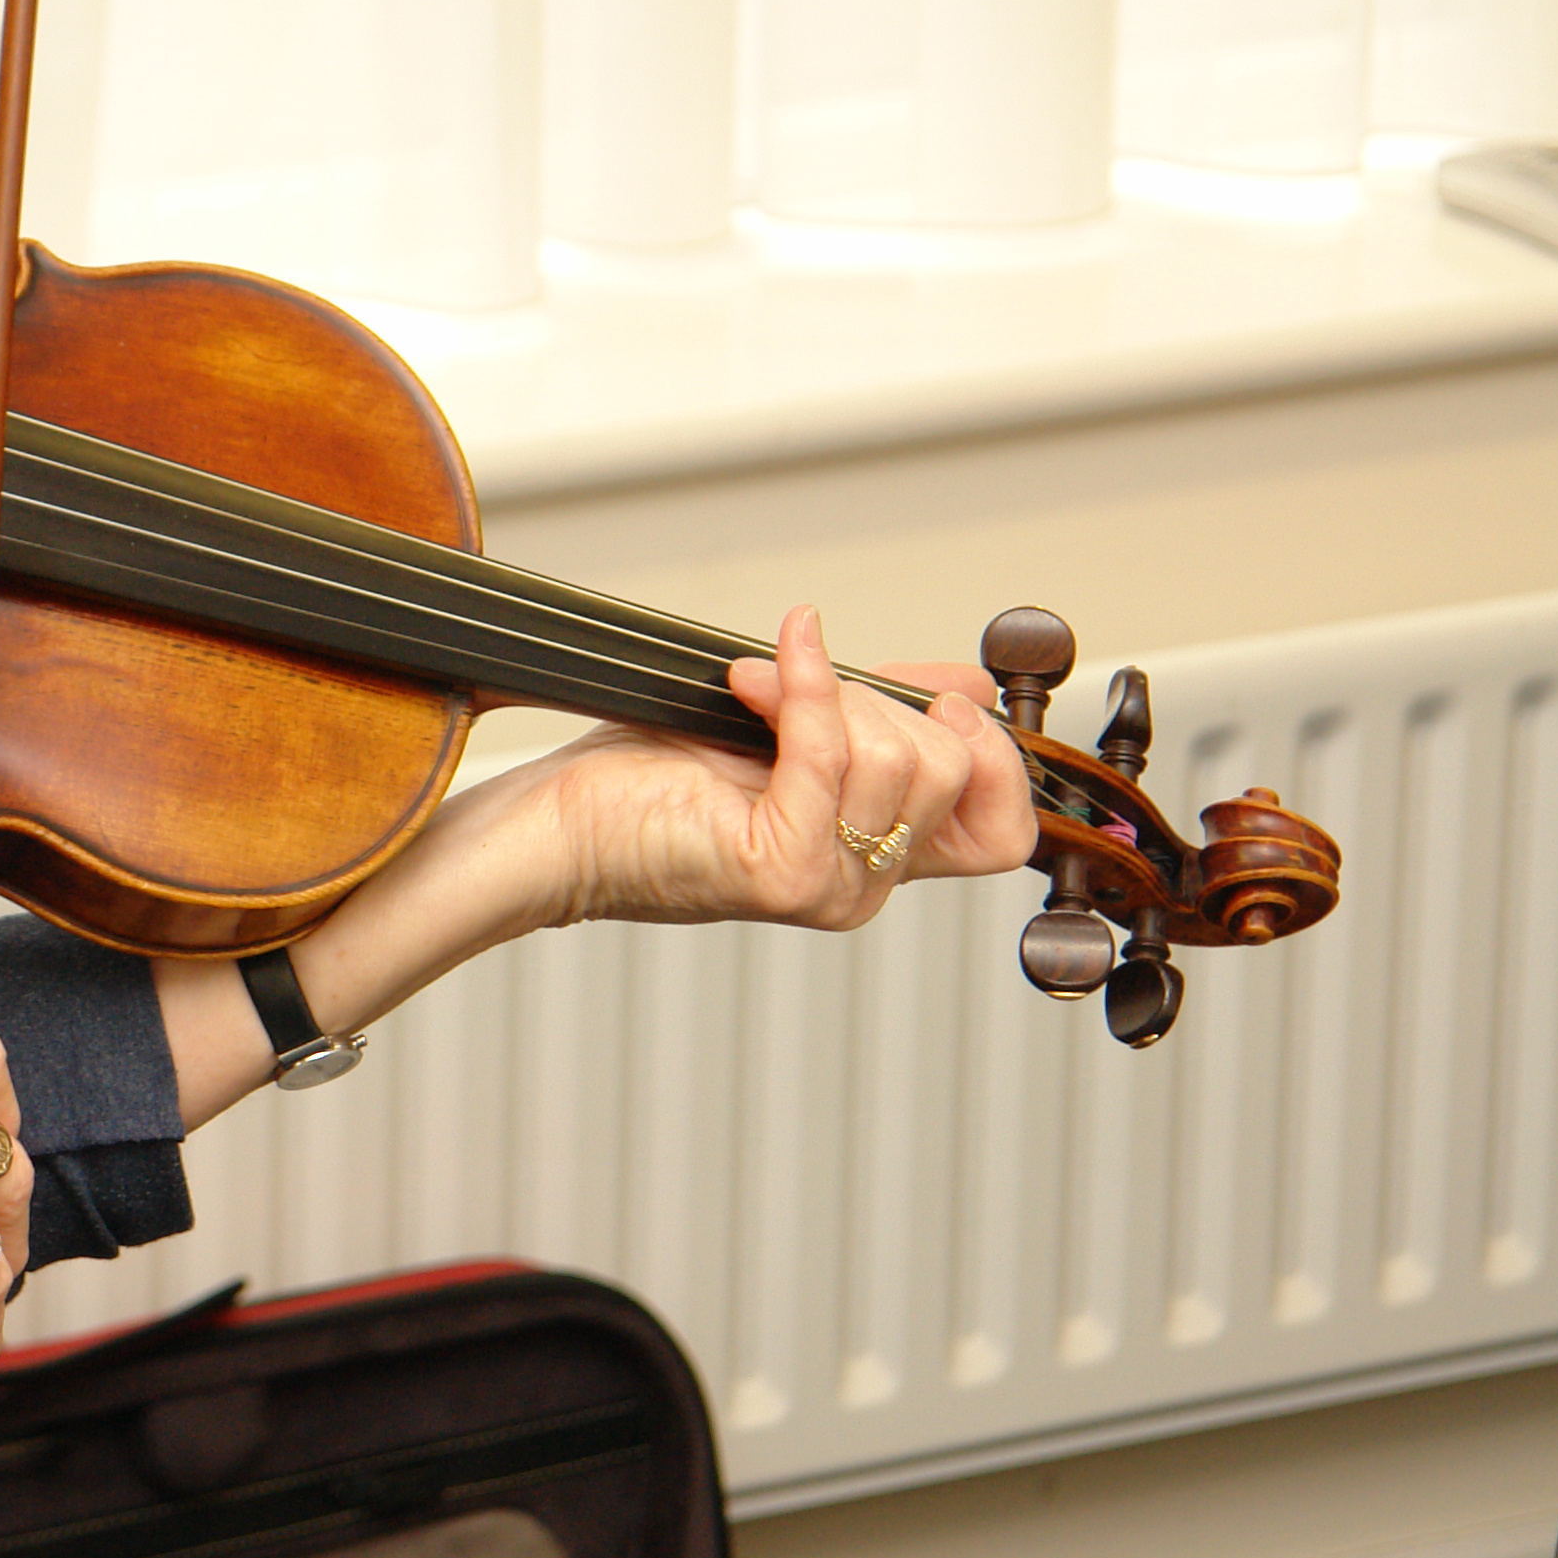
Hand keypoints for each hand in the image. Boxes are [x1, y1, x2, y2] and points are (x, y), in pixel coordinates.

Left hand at [528, 603, 1036, 930]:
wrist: (554, 829)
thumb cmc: (645, 783)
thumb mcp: (786, 733)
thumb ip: (875, 713)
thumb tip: (967, 689)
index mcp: (875, 861)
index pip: (1003, 832)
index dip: (993, 756)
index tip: (939, 702)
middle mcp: (861, 886)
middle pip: (947, 767)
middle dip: (875, 698)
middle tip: (795, 683)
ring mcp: (826, 887)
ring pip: (894, 757)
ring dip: (822, 693)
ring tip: (750, 686)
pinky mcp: (780, 872)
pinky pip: (826, 756)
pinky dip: (799, 689)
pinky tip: (758, 670)